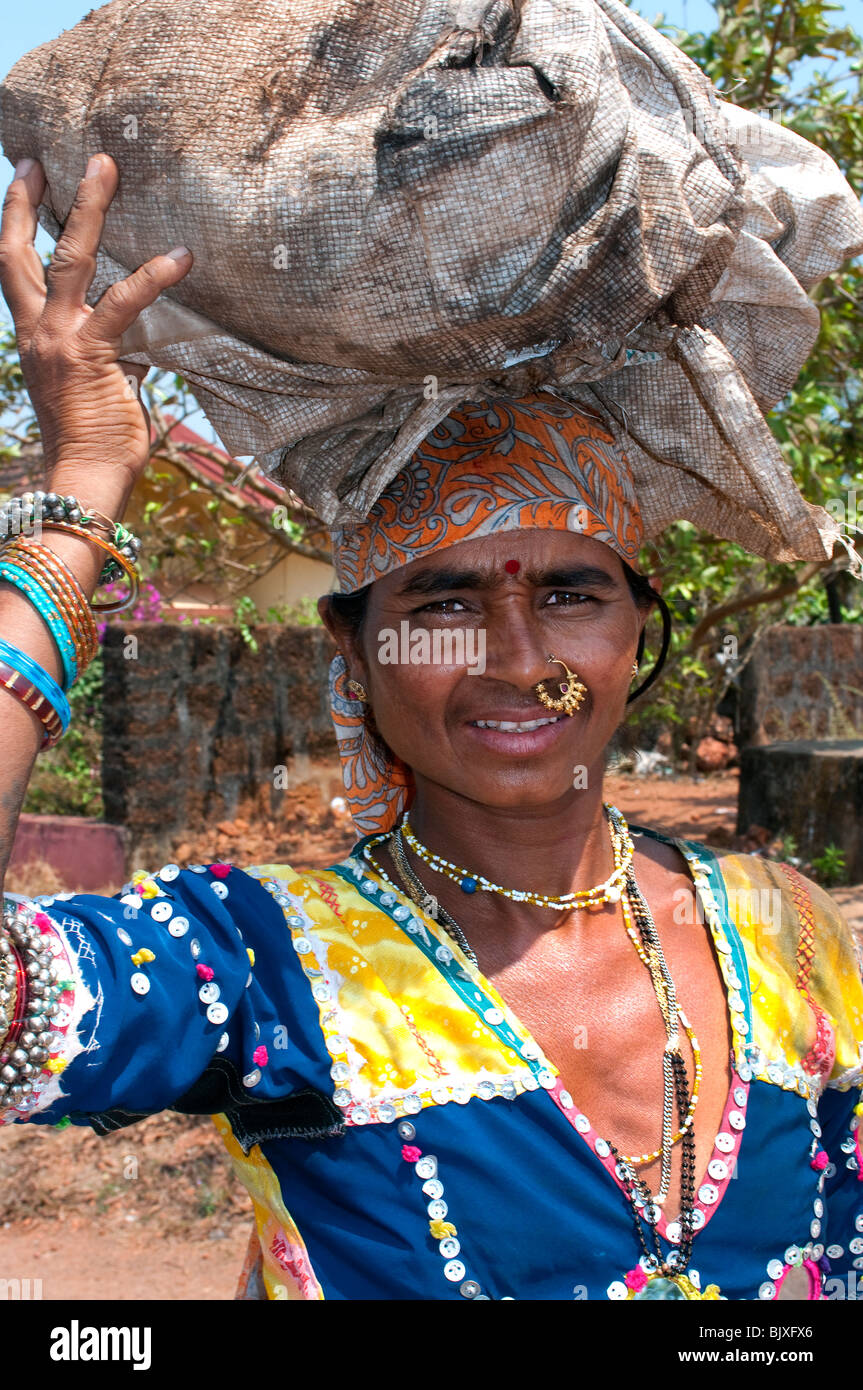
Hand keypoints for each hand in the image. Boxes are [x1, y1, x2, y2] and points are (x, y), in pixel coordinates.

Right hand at [0, 153, 192, 507]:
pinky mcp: (92, 354)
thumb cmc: (95, 442)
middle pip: (20, 252)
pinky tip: (181, 256)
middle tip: (42, 155)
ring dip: (89, 208)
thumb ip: (106, 351)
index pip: (14, 270)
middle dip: (30, 200)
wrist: (85, 478)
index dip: (15, 223)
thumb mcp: (92, 385)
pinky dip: (154, 277)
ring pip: (70, 259)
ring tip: (107, 167)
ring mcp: (61, 340)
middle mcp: (37, 333)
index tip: (25, 180)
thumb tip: (137, 334)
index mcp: (32, 338)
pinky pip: (125, 303)